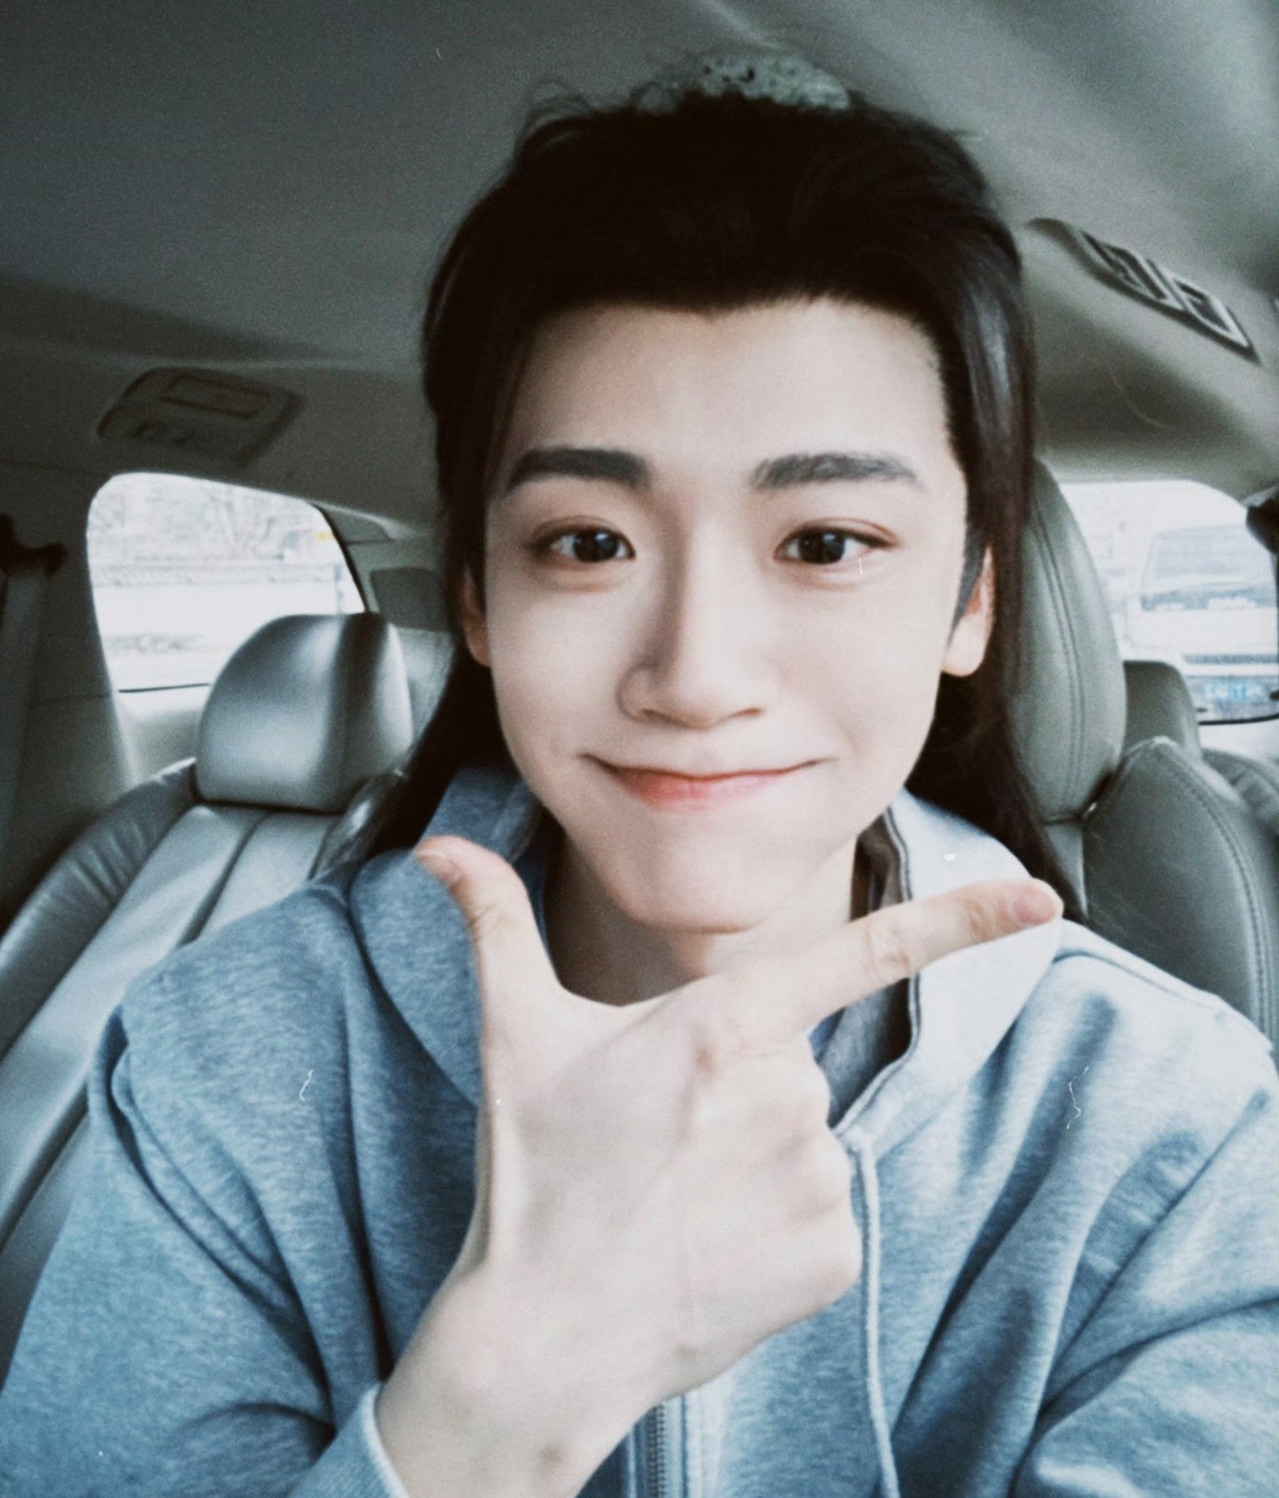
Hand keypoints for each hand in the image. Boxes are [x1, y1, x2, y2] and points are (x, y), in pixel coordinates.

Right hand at [377, 839, 1059, 1495]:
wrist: (544, 1335)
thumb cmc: (531, 1174)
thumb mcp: (512, 1037)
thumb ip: (492, 924)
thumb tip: (437, 851)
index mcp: (719, 1027)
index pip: (861, 953)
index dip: (961, 918)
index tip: (1045, 896)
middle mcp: (783, 1097)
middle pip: (789, 1064)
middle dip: (735, 1091)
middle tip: (658, 1142)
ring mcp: (813, 1182)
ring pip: (805, 1137)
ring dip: (754, 1158)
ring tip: (678, 1198)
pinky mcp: (833, 1256)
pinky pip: (823, 1211)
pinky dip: (777, 1225)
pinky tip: (712, 1246)